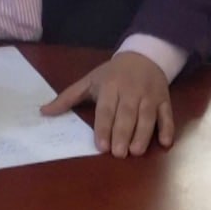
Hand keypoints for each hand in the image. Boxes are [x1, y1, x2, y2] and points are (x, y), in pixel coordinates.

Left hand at [40, 52, 172, 157]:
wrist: (143, 56)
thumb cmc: (112, 73)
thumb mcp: (89, 81)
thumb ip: (67, 98)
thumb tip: (43, 112)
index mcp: (110, 86)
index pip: (106, 109)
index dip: (103, 127)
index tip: (101, 146)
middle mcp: (130, 91)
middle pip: (127, 114)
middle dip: (122, 134)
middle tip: (119, 154)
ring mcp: (149, 96)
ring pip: (147, 116)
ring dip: (143, 134)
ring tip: (136, 152)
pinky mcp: (164, 100)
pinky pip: (167, 115)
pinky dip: (167, 128)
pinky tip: (165, 142)